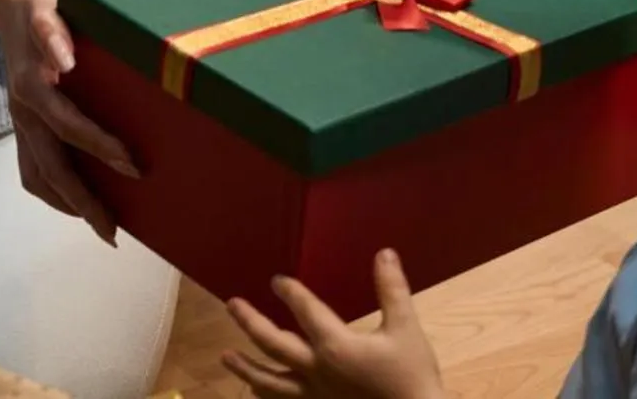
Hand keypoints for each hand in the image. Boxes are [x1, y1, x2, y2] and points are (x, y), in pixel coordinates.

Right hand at [0, 0, 138, 242]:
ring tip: (101, 225)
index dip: (99, 148)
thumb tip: (65, 62)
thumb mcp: (50, 5)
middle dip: (83, 201)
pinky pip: (32, 169)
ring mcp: (19, 121)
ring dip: (67, 204)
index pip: (68, 126)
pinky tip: (79, 202)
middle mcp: (22, 110)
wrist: (12, 1)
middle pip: (51, 167)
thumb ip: (54, 31)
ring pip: (37, 176)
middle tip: (115, 231)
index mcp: (31, 85)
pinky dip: (55, 192)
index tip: (133, 166)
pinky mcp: (21, 125)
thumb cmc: (43, 3)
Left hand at [224, 251, 447, 398]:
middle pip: (273, 343)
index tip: (277, 280)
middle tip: (231, 305)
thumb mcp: (406, 328)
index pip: (305, 310)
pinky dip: (265, 396)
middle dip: (250, 321)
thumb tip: (384, 253)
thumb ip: (392, 290)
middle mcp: (316, 370)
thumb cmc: (411, 375)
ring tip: (225, 356)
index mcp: (335, 345)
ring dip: (245, 367)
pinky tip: (254, 391)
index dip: (290, 292)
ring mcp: (314, 395)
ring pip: (269, 382)